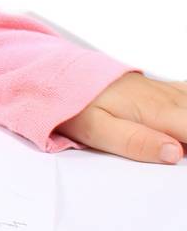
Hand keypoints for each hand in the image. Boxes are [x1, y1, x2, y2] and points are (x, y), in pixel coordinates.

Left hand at [56, 71, 186, 163]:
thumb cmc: (74, 104)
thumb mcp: (97, 130)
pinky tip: (180, 117)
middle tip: (179, 153)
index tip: (184, 156)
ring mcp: (164, 91)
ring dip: (186, 124)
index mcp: (157, 112)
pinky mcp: (158, 89)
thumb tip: (175, 154)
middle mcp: (166, 99)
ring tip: (175, 140)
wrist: (57, 73)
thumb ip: (136, 142)